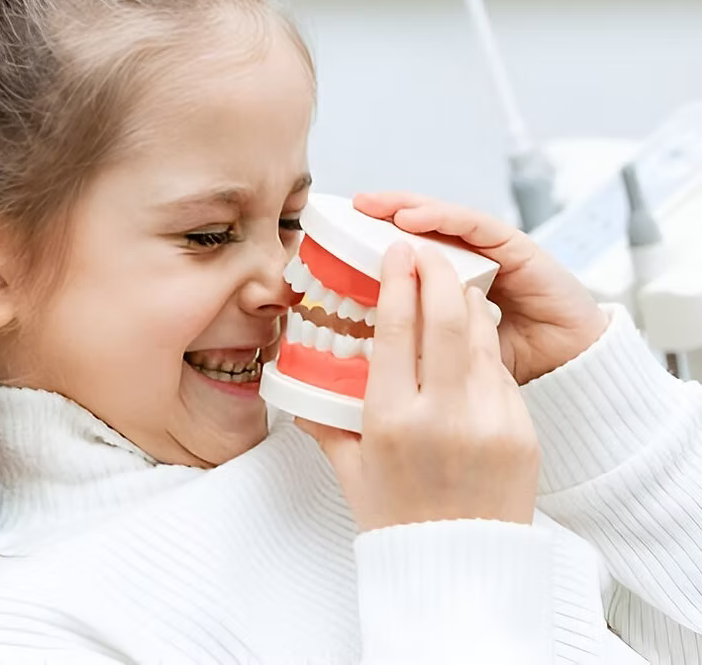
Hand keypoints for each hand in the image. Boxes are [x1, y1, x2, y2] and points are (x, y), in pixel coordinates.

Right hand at [299, 243, 538, 530]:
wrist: (460, 571)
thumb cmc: (396, 519)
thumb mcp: (351, 469)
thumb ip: (324, 422)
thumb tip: (299, 388)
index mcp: (392, 421)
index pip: (397, 329)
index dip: (398, 280)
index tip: (397, 251)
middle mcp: (443, 415)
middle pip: (446, 317)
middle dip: (437, 272)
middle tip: (426, 252)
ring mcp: (491, 421)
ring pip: (481, 337)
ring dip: (464, 302)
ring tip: (450, 286)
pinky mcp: (522, 430)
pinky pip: (500, 371)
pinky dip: (483, 345)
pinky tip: (470, 337)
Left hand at [353, 192, 608, 384]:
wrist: (573, 371)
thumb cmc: (510, 368)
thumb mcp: (445, 360)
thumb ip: (412, 351)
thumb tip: (350, 366)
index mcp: (447, 286)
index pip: (407, 258)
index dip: (374, 246)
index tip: (336, 242)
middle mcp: (468, 261)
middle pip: (420, 231)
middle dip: (383, 216)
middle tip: (351, 207)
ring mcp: (492, 252)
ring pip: (443, 221)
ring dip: (406, 208)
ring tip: (375, 206)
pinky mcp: (517, 247)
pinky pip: (475, 226)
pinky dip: (442, 218)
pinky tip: (411, 217)